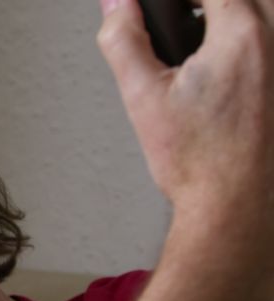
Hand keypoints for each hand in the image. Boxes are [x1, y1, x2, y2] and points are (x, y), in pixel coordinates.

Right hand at [98, 0, 273, 233]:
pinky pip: (270, 46)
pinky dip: (253, 45)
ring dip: (236, 20)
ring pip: (265, 16)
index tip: (163, 9)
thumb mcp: (142, 97)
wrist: (235, 205)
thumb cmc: (199, 163)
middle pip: (247, 0)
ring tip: (204, 41)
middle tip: (184, 18)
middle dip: (212, 6)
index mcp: (242, 35)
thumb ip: (123, 40)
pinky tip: (228, 73)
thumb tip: (116, 5)